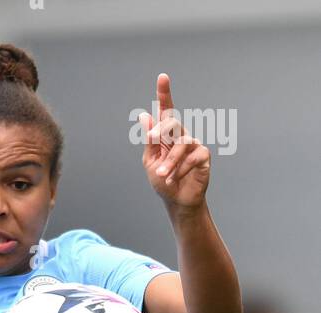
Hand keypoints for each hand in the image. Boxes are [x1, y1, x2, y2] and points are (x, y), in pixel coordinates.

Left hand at [137, 74, 210, 209]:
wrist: (176, 200)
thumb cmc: (163, 180)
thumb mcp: (151, 161)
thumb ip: (150, 140)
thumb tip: (144, 116)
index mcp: (166, 135)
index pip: (165, 111)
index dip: (164, 93)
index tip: (162, 77)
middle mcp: (181, 135)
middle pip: (172, 121)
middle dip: (161, 130)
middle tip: (152, 139)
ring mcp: (193, 144)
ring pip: (181, 143)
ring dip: (169, 161)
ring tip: (161, 175)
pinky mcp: (203, 156)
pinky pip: (192, 157)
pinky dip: (180, 169)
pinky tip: (174, 178)